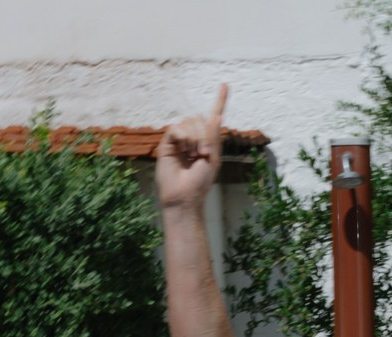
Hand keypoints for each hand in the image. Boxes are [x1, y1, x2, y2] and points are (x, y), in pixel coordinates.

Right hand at [155, 84, 228, 209]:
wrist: (184, 196)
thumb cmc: (199, 182)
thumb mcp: (212, 158)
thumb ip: (213, 136)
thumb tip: (217, 115)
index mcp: (206, 139)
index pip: (212, 116)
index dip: (219, 101)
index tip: (224, 84)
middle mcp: (192, 136)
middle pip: (199, 118)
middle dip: (204, 135)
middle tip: (203, 154)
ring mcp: (179, 139)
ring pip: (188, 122)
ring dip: (194, 138)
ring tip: (193, 155)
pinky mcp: (167, 142)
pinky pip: (176, 128)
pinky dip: (183, 138)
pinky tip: (183, 151)